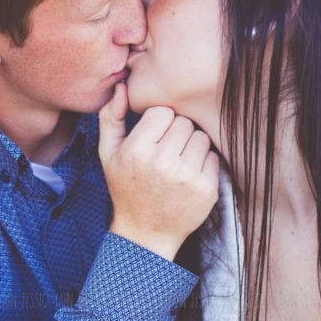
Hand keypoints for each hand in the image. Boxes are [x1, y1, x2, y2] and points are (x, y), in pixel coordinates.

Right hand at [98, 83, 219, 260]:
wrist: (144, 234)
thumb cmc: (125, 188)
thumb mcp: (108, 154)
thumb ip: (110, 118)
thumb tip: (122, 86)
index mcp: (137, 150)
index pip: (163, 112)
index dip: (159, 123)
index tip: (153, 138)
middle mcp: (162, 162)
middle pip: (184, 122)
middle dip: (176, 133)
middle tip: (166, 152)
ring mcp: (186, 177)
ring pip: (200, 137)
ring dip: (191, 146)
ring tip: (177, 163)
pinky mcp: (206, 189)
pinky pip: (212, 156)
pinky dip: (203, 163)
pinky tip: (188, 176)